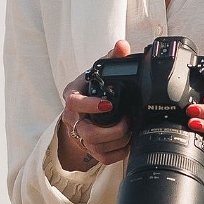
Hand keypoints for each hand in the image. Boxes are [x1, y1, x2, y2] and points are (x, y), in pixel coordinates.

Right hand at [56, 39, 133, 172]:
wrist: (83, 108)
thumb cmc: (91, 88)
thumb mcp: (99, 70)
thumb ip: (112, 57)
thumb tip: (122, 46)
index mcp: (73, 97)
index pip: (75, 103)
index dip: (90, 106)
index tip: (108, 104)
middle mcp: (73, 119)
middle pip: (86, 133)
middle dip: (110, 130)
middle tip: (127, 122)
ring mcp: (80, 135)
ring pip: (95, 147)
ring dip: (116, 141)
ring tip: (130, 131)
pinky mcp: (89, 148)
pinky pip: (101, 158)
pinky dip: (117, 154)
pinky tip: (127, 143)